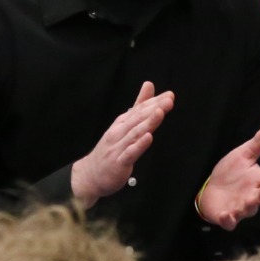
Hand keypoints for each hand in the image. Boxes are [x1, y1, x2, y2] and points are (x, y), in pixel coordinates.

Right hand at [71, 83, 173, 205]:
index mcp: (122, 123)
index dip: (154, 102)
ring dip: (148, 123)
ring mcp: (118, 147)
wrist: (90, 174)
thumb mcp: (124, 124)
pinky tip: (148, 138)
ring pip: (135, 133)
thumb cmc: (111, 149)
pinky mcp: (119, 163)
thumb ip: (138, 106)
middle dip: (154, 108)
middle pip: (138, 119)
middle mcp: (119, 132)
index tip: (169, 95)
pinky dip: (139, 145)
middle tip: (168, 100)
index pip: (139, 110)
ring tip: (160, 113)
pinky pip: (130, 153)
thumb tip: (149, 85)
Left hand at [196, 121, 259, 229]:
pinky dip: (229, 220)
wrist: (212, 190)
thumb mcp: (244, 154)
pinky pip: (230, 222)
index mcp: (258, 180)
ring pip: (249, 210)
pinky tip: (227, 215)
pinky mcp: (228, 217)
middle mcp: (253, 195)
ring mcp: (241, 207)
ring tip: (248, 201)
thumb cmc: (231, 172)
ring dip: (249, 206)